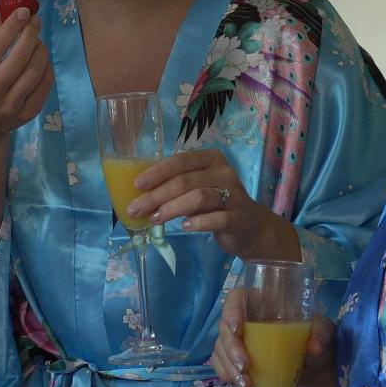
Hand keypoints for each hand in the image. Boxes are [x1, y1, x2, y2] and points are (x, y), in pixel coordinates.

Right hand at [0, 8, 51, 143]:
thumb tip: (4, 11)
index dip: (10, 28)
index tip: (23, 11)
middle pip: (17, 59)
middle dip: (29, 34)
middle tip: (34, 20)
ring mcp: (10, 107)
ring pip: (34, 71)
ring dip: (39, 49)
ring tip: (37, 38)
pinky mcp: (27, 114)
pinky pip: (44, 85)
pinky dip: (45, 67)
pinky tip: (40, 57)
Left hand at [129, 149, 293, 258]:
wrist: (249, 226)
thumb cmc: (215, 204)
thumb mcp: (196, 188)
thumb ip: (175, 186)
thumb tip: (139, 193)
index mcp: (210, 159)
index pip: (181, 160)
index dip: (157, 172)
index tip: (137, 185)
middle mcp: (224, 172)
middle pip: (185, 181)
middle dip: (157, 195)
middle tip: (137, 209)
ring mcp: (235, 195)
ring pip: (199, 197)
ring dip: (172, 208)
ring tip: (155, 219)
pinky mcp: (240, 217)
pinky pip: (217, 218)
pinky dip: (198, 222)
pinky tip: (184, 227)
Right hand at [210, 289, 335, 386]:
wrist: (318, 365)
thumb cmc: (318, 338)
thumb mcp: (324, 331)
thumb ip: (320, 334)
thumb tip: (313, 347)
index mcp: (263, 303)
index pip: (237, 298)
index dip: (231, 310)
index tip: (237, 329)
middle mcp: (247, 319)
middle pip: (225, 326)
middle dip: (231, 348)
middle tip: (245, 367)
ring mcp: (241, 340)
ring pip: (221, 347)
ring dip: (228, 366)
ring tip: (246, 385)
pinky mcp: (239, 360)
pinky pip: (222, 363)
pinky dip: (226, 374)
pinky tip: (240, 385)